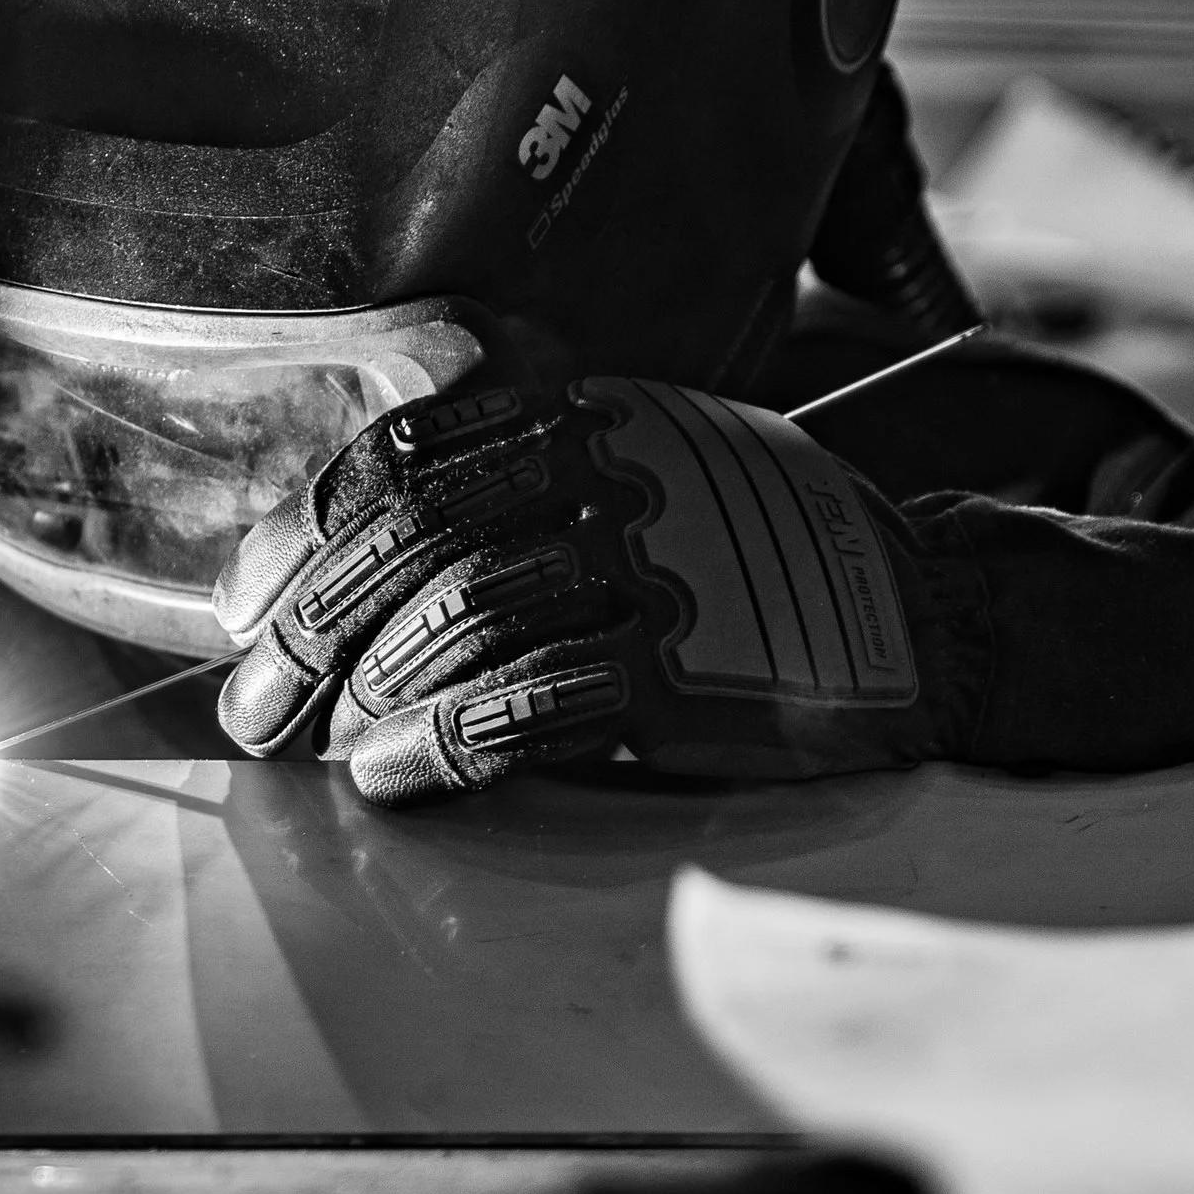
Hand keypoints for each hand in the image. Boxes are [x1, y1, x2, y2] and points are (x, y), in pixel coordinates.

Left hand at [213, 374, 940, 802]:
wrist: (939, 623)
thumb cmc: (770, 563)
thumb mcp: (654, 475)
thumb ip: (524, 492)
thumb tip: (347, 555)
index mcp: (598, 415)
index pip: (416, 451)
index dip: (318, 526)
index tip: (259, 597)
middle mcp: (621, 475)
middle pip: (418, 537)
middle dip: (313, 625)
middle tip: (254, 702)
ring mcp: (657, 572)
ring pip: (461, 621)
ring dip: (367, 693)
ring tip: (324, 745)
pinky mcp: (686, 677)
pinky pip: (526, 709)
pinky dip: (439, 748)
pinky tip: (394, 778)